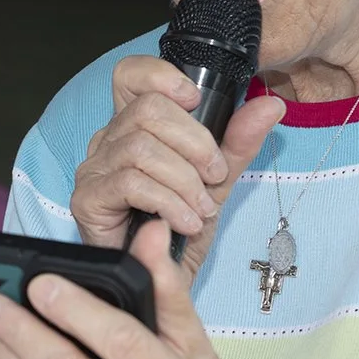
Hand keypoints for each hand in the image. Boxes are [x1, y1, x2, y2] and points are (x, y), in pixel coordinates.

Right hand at [70, 56, 282, 271]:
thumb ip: (239, 142)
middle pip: (148, 110)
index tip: (196, 101)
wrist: (163, 283)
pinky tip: (184, 222)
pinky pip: (131, 183)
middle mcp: (108, 141)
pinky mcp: (87, 200)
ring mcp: (93, 170)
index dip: (162, 76)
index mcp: (134, 126)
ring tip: (201, 208)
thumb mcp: (217, 181)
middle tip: (214, 176)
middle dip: (195, 143)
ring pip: (142, 147)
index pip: (132, 75)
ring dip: (184, 180)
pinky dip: (168, 202)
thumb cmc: (180, 230)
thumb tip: (270, 105)